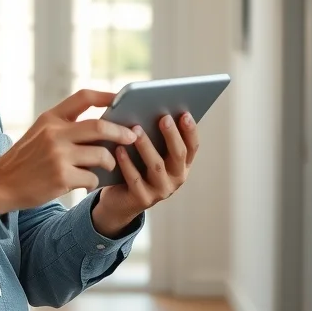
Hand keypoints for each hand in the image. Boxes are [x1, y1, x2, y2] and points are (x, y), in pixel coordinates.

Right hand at [0, 90, 137, 214]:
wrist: (1, 183)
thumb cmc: (26, 158)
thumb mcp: (40, 132)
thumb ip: (66, 126)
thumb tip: (105, 125)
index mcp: (51, 118)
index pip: (83, 97)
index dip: (107, 96)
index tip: (122, 98)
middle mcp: (55, 134)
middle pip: (100, 127)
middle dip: (121, 133)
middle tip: (132, 137)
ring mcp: (58, 156)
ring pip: (101, 155)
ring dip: (110, 162)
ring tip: (107, 166)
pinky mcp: (61, 178)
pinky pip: (92, 178)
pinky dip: (94, 182)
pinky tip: (86, 183)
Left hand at [92, 112, 199, 234]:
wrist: (120, 201)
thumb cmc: (137, 168)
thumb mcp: (150, 153)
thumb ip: (155, 137)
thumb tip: (151, 109)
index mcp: (181, 165)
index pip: (192, 147)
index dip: (190, 131)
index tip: (185, 114)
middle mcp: (176, 178)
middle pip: (178, 154)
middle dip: (171, 135)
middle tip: (163, 117)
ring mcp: (161, 191)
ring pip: (156, 166)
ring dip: (146, 146)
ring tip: (135, 130)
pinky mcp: (142, 199)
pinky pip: (135, 179)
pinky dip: (127, 163)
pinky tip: (119, 149)